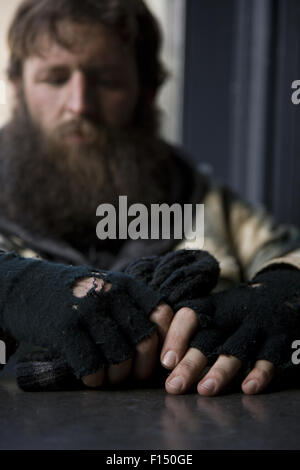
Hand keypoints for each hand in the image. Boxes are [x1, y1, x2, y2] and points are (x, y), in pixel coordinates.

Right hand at [0, 252, 163, 384]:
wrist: (26, 287)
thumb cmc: (73, 295)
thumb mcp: (106, 287)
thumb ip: (131, 306)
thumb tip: (162, 343)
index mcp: (125, 283)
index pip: (162, 313)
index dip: (167, 341)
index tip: (160, 359)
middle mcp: (110, 293)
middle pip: (144, 340)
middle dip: (142, 367)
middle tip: (133, 376)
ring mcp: (87, 310)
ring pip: (120, 357)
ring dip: (118, 377)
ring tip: (110, 378)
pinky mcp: (65, 329)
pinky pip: (92, 366)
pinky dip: (95, 379)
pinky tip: (91, 379)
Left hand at [160, 266, 299, 395]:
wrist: (282, 292)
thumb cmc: (236, 310)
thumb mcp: (215, 309)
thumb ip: (191, 328)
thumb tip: (161, 360)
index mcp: (212, 307)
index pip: (189, 316)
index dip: (176, 337)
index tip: (165, 362)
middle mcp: (231, 315)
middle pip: (208, 338)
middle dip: (190, 363)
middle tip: (174, 386)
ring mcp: (255, 326)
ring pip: (236, 349)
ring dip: (220, 371)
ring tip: (205, 390)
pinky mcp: (277, 338)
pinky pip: (268, 357)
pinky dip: (259, 373)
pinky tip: (248, 388)